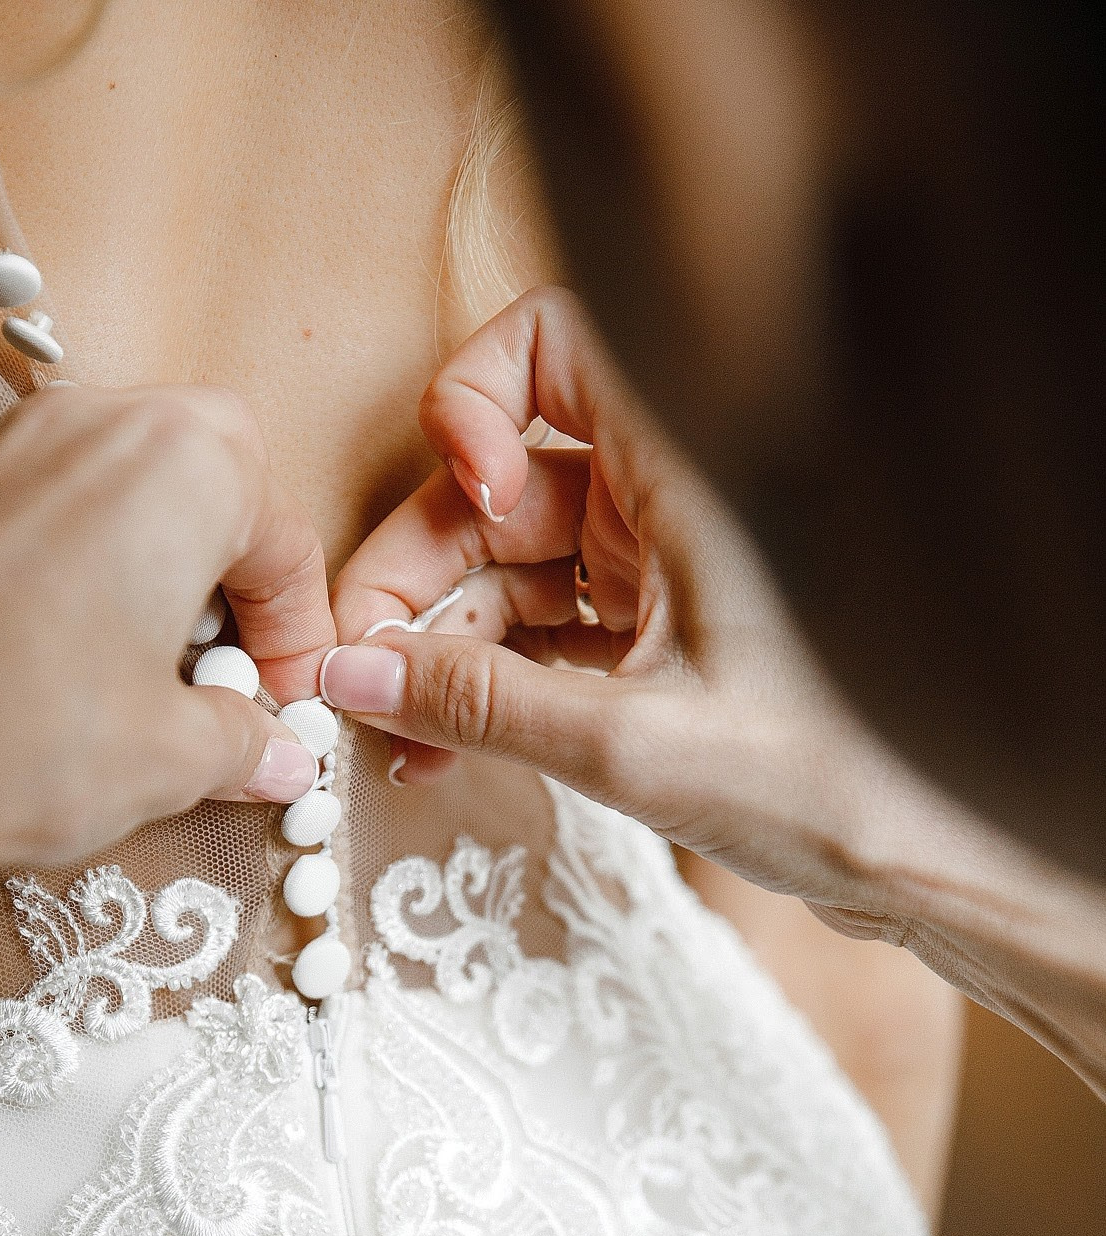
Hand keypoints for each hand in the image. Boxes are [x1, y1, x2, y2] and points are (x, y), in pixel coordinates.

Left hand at [0, 381, 331, 894]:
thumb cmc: (29, 741)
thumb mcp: (172, 760)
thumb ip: (240, 744)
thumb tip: (275, 759)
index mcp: (178, 464)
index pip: (279, 535)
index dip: (298, 632)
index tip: (288, 701)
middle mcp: (76, 428)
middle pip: (185, 484)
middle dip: (212, 576)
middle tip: (213, 675)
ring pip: (83, 498)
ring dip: (117, 574)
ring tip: (113, 679)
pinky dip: (25, 587)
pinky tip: (13, 675)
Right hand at [326, 285, 910, 929]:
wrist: (908, 867)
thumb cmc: (822, 787)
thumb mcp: (631, 744)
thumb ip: (480, 706)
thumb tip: (352, 677)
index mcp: (686, 474)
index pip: (552, 345)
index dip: (478, 398)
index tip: (466, 498)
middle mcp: (663, 506)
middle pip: (495, 491)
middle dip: (416, 574)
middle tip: (359, 669)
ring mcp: (652, 576)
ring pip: (504, 573)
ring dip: (437, 648)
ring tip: (392, 737)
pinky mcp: (647, 644)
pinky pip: (534, 637)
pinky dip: (482, 686)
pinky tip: (436, 747)